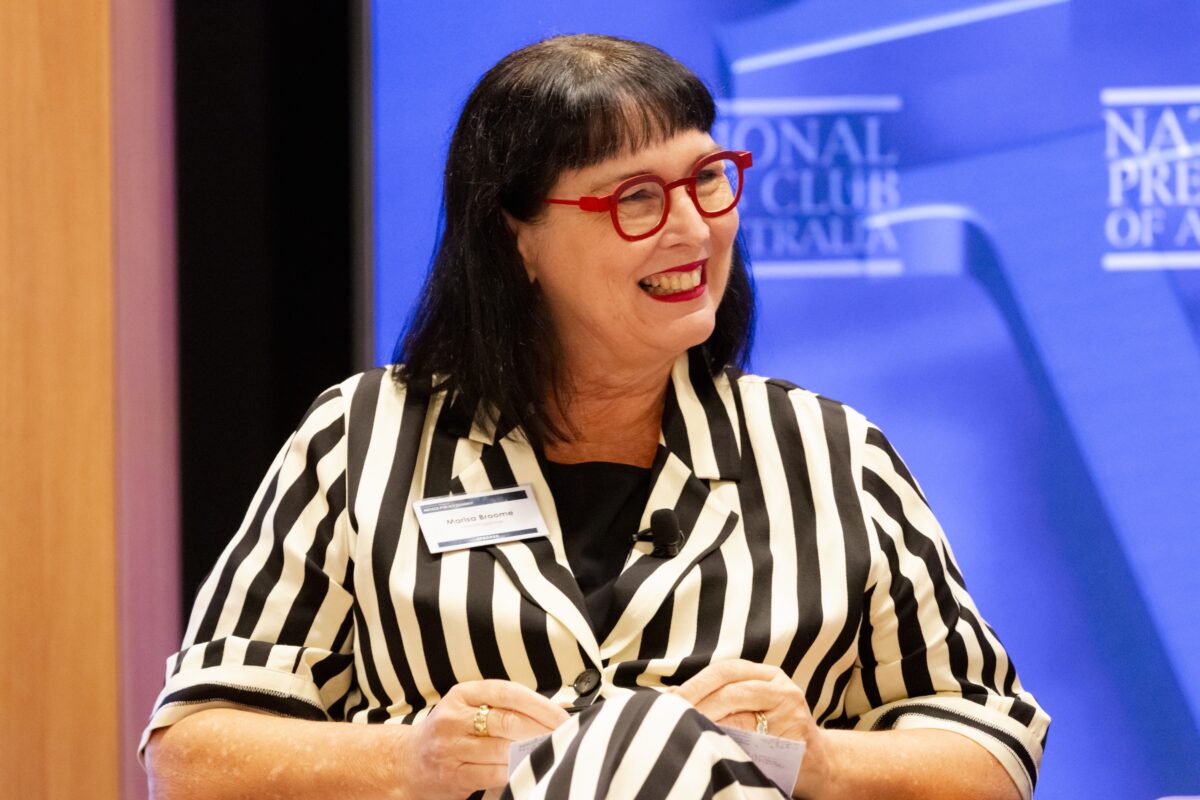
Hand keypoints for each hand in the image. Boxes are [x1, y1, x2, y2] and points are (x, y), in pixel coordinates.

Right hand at [396, 679, 568, 799]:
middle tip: (563, 738)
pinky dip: (514, 773)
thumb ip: (511, 706)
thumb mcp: (473, 708)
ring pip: (502, 750)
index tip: (563, 717)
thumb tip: (560, 707)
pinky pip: (492, 774)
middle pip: (507, 721)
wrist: (409, 761)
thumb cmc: (452, 732)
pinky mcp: (452, 775)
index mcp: (463, 694)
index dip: (540, 705)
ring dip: (531, 754)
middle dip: (541, 731)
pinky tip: (528, 771)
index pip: (508, 692)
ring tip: (551, 754)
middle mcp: (454, 718)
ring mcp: (450, 747)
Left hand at [670, 659, 834, 798]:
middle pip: (731, 692)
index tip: (670, 697)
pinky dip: (729, 748)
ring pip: (741, 720)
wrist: (820, 762)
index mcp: (769, 675)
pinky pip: (753, 747)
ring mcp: (791, 719)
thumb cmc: (776, 731)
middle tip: (671, 718)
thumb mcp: (756, 702)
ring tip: (686, 732)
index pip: (726, 670)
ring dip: (708, 727)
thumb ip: (723, 694)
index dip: (696, 683)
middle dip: (697, 705)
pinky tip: (712, 750)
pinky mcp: (793, 746)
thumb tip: (672, 696)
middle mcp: (783, 691)